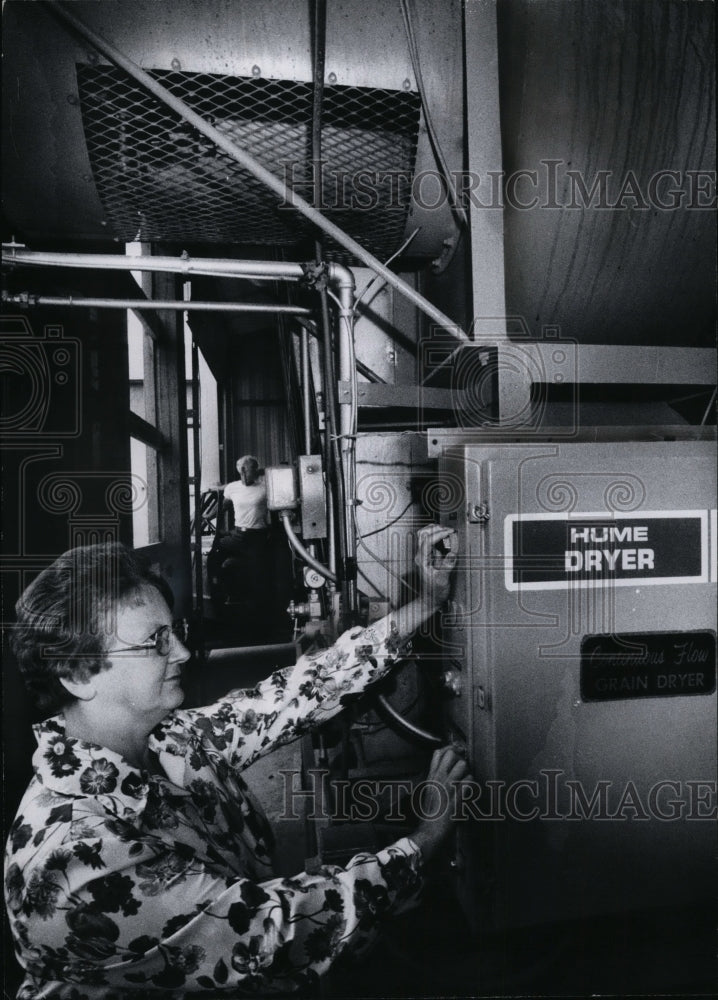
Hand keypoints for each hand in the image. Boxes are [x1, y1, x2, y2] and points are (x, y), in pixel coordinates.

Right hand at [410, 744, 471, 860]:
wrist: (429, 831)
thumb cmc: (429, 814)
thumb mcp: (428, 791)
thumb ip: (435, 778)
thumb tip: (443, 768)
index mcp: (431, 776)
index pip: (439, 752)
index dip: (450, 749)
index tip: (458, 751)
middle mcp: (439, 778)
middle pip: (452, 754)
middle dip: (460, 758)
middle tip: (464, 767)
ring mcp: (448, 787)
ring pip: (463, 765)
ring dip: (467, 772)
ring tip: (466, 781)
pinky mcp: (457, 797)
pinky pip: (470, 782)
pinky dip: (472, 785)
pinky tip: (469, 792)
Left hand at [414, 525, 457, 608]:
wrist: (430, 600)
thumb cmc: (434, 592)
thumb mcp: (442, 580)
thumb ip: (447, 566)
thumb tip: (452, 554)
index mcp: (422, 560)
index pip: (427, 540)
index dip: (439, 533)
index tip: (449, 532)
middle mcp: (420, 556)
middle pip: (422, 534)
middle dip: (436, 529)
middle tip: (448, 530)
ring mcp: (423, 556)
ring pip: (424, 536)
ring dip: (435, 531)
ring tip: (446, 532)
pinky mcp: (428, 557)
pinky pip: (430, 543)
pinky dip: (438, 538)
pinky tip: (445, 540)